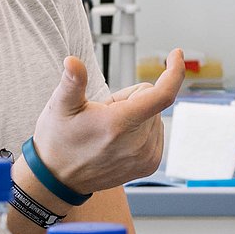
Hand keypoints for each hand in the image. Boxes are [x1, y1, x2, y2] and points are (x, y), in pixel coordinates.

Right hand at [31, 50, 184, 194]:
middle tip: (102, 114)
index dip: (174, 71)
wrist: (58, 179)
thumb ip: (72, 82)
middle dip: (130, 98)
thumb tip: (72, 61)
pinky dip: (142, 128)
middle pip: (151, 98)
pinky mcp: (150, 164)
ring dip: (136, 115)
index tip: (176, 54)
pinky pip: (156, 131)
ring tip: (107, 129)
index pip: (162, 95)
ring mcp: (146, 156)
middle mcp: (139, 143)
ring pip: (154, 115)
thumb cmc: (58, 140)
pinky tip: (118, 139)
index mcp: (119, 124)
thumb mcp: (60, 107)